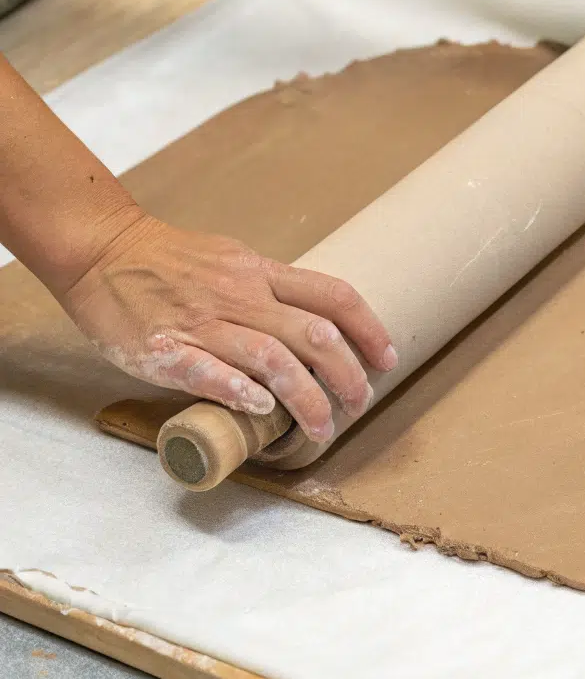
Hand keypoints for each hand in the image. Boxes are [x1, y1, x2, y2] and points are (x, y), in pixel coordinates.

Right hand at [59, 209, 395, 441]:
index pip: (332, 296)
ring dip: (306, 398)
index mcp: (259, 273)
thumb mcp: (230, 260)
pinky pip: (208, 371)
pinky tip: (262, 411)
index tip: (387, 360)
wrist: (102, 250)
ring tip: (322, 428)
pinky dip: (240, 392)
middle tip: (360, 404)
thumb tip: (310, 324)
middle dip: (347, 374)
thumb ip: (268, 290)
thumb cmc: (167, 260)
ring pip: (271, 358)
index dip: (369, 330)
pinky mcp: (165, 347)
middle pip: (314, 334)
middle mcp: (240, 295)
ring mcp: (203, 322)